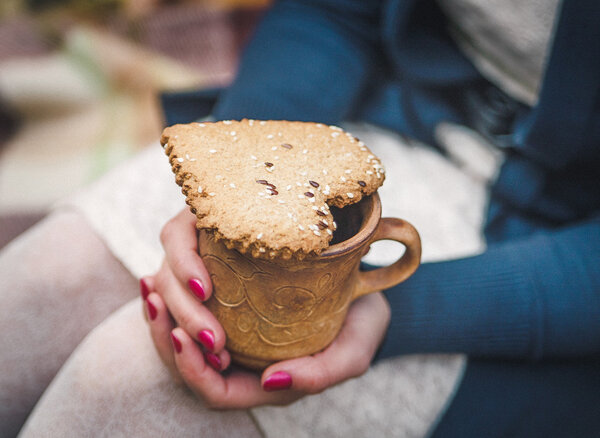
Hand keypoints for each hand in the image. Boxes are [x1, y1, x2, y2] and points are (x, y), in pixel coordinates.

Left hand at [141, 207, 390, 407]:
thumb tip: (270, 380)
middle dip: (164, 334)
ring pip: (177, 319)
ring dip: (160, 306)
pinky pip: (186, 281)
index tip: (183, 338)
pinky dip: (169, 276)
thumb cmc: (360, 318)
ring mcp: (231, 313)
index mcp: (261, 373)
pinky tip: (158, 268)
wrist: (365, 279)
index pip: (214, 389)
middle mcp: (240, 346)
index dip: (191, 370)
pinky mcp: (229, 276)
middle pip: (184, 356)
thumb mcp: (354, 350)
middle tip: (159, 306)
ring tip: (150, 288)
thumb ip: (322, 373)